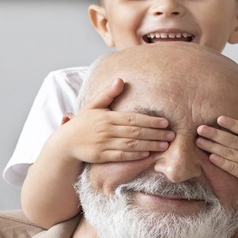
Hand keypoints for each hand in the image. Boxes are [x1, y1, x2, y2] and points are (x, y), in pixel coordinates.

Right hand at [59, 76, 173, 163]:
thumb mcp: (93, 106)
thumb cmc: (82, 123)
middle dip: (155, 133)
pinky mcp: (101, 156)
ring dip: (149, 144)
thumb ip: (108, 94)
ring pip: (131, 145)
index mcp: (107, 116)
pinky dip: (135, 155)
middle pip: (135, 132)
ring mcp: (104, 144)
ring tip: (165, 145)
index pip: (133, 118)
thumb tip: (120, 80)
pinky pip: (121, 156)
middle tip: (172, 134)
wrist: (65, 143)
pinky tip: (148, 154)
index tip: (165, 122)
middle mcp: (106, 130)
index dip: (150, 121)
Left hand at [196, 104, 237, 200]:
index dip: (233, 124)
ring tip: (199, 142)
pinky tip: (211, 158)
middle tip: (200, 129)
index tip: (219, 119)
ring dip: (214, 147)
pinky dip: (222, 163)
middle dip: (216, 134)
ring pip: (231, 154)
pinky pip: (234, 168)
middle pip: (234, 141)